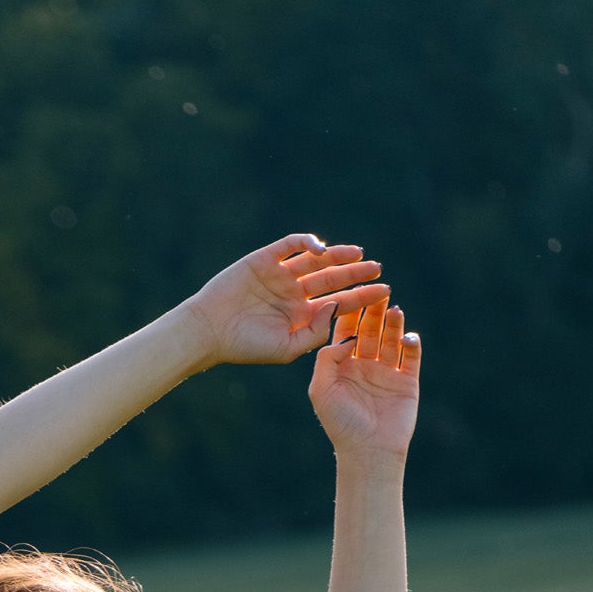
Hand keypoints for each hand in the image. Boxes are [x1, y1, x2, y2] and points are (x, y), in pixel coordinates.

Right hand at [184, 235, 387, 367]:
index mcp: (300, 315)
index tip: (383, 292)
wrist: (208, 331)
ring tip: (359, 254)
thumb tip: (336, 305)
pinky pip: (290, 245)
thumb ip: (315, 332)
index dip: (362, 296)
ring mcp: (280, 275)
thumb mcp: (287, 349)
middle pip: (332, 279)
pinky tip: (321, 248)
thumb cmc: (245, 346)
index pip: (338, 302)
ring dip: (338, 256)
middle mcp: (293, 293)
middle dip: (356, 274)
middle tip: (378, 269)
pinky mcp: (264, 259)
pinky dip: (306, 242)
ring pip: (315, 261)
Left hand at [308, 296, 421, 460]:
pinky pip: (412, 356)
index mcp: (343, 367)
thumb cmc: (340, 424)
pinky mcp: (407, 381)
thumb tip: (344, 336)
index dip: (351, 314)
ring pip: (392, 339)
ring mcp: (387, 372)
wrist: (368, 451)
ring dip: (393, 324)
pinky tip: (407, 336)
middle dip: (374, 313)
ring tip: (394, 310)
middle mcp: (365, 366)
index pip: (347, 333)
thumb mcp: (322, 389)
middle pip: (371, 331)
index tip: (354, 295)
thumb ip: (327, 359)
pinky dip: (412, 343)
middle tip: (379, 294)